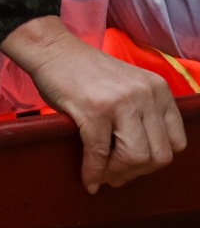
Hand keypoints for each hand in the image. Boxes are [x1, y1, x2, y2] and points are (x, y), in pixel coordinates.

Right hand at [1, 15, 185, 192]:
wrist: (51, 49)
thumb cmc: (84, 71)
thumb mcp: (128, 87)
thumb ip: (141, 114)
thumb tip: (139, 162)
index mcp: (159, 90)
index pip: (175, 142)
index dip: (154, 160)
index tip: (134, 165)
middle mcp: (146, 95)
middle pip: (158, 155)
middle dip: (136, 172)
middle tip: (116, 176)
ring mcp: (121, 102)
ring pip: (135, 157)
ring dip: (117, 173)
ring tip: (102, 175)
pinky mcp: (93, 110)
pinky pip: (100, 152)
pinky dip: (93, 171)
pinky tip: (88, 178)